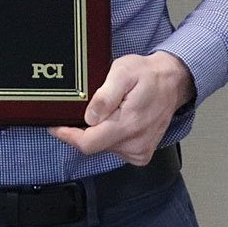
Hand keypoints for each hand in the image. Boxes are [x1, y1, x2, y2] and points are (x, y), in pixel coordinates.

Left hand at [49, 51, 194, 164]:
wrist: (172, 82)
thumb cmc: (147, 75)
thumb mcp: (122, 72)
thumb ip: (105, 96)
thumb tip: (89, 117)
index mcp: (128, 125)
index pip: (88, 143)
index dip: (67, 136)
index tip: (55, 126)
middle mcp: (135, 143)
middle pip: (93, 146)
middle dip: (84, 129)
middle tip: (90, 107)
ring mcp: (139, 151)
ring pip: (103, 147)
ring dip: (99, 131)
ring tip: (110, 110)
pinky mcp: (141, 153)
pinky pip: (115, 148)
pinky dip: (110, 136)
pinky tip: (117, 120)